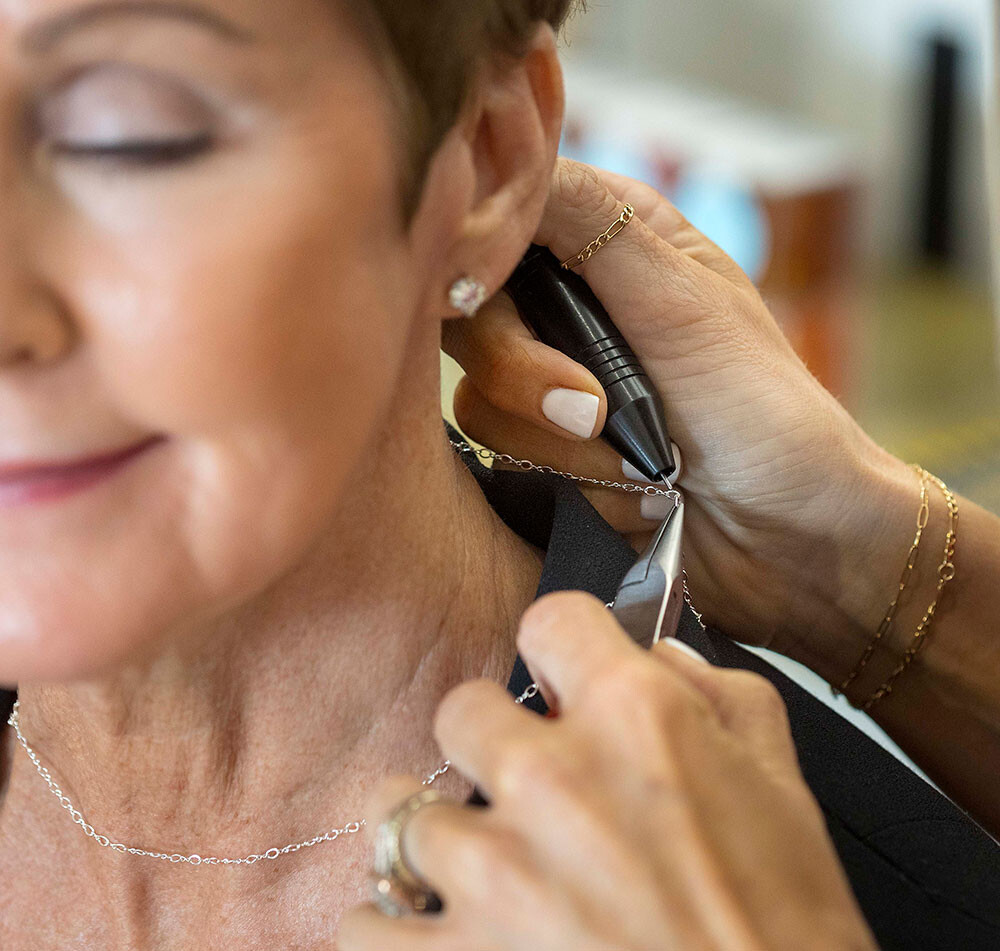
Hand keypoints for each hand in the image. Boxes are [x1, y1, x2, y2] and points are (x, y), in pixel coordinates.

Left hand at [337, 592, 875, 950]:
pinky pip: (365, 923)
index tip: (564, 682)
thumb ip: (720, 698)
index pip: (550, 619)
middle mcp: (551, 778)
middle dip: (492, 740)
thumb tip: (662, 658)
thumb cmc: (784, 932)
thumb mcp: (783, 789)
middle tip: (523, 786)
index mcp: (635, 718)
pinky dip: (391, 926)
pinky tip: (434, 930)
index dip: (561, 649)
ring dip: (440, 838)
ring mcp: (493, 873)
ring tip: (478, 869)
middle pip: (461, 707)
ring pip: (401, 809)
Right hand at [443, 159, 917, 675]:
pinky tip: (629, 494)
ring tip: (647, 468)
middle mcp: (567, 308)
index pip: (502, 218)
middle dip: (530, 376)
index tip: (484, 291)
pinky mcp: (543, 456)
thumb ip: (595, 226)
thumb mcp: (686, 301)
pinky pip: (503, 461)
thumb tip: (510, 161)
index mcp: (607, 243)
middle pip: (472, 317)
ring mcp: (550, 387)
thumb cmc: (763, 410)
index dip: (479, 252)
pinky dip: (568, 483)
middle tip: (592, 414)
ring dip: (567, 447)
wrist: (788, 537)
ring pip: (482, 401)